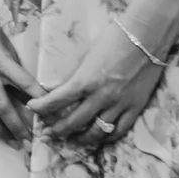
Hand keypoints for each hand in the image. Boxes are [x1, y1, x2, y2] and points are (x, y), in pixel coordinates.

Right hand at [0, 0, 42, 141]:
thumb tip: (27, 90)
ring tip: (10, 142)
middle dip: (18, 128)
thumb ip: (13, 67)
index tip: (50, 118)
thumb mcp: (4, 43)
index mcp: (0, 61)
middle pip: (3, 108)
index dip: (40, 104)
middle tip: (30, 143)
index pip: (27, 87)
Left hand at [30, 17, 167, 149]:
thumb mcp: (84, 55)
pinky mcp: (135, 108)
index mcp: (85, 81)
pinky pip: (119, 131)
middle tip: (47, 133)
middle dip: (56, 130)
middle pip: (73, 122)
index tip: (32, 108)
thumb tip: (51, 89)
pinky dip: (106, 138)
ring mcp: (120, 105)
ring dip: (80, 139)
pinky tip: (98, 138)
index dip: (40, 108)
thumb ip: (69, 75)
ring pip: (96, 132)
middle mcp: (101, 97)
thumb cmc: (112, 40)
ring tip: (70, 140)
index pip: (56, 101)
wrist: (146, 36)